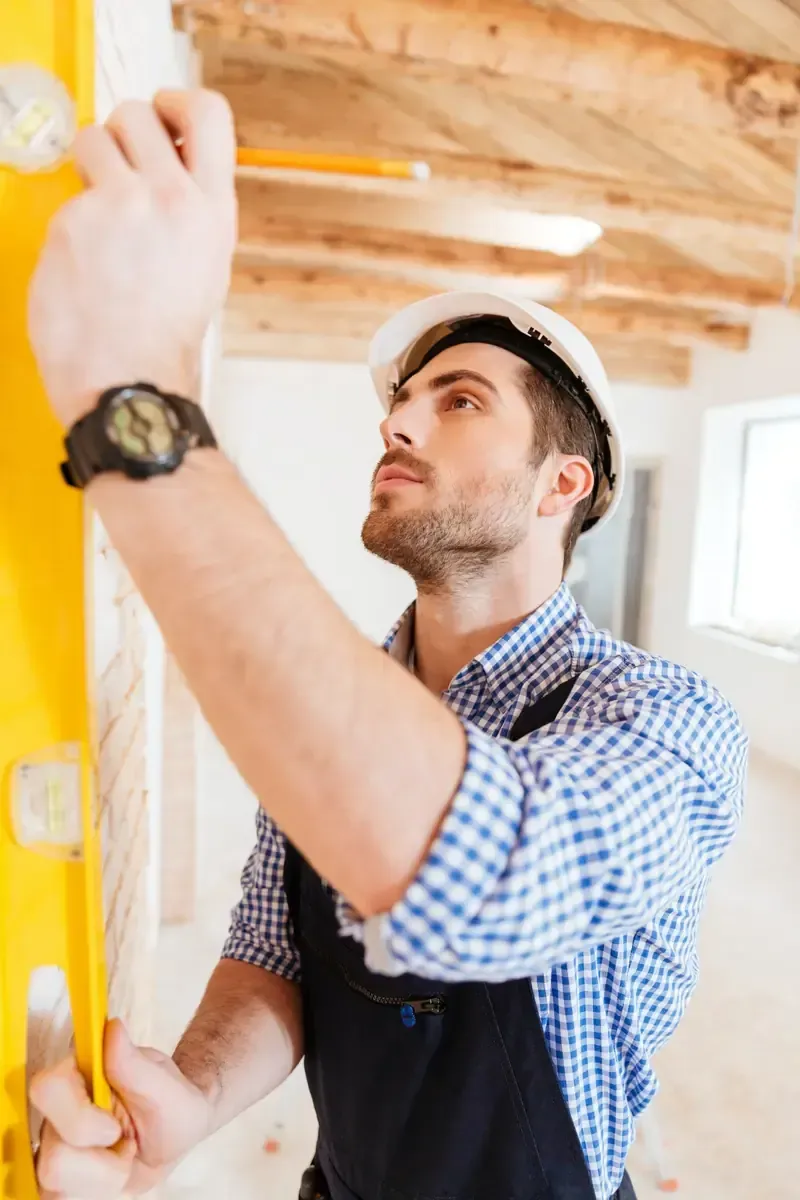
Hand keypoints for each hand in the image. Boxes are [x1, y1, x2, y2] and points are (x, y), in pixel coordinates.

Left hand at [28, 89, 237, 427]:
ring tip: (98, 211)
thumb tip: (164, 176)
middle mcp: (170, 197)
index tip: (164, 114)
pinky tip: (83, 265)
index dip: (177, 102)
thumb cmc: (164, 341)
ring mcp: (119, 205)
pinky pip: (66, 198)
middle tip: (119, 166)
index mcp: (212, 211)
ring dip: (90, 164)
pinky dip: (71, 225)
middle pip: (138, 112)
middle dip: (122, 132)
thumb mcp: (205, 269)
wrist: (129, 381)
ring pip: (93, 138)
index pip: (208, 113)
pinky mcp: (73, 222)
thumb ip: (189, 214)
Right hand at [30, 1019, 213, 1197]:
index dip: (79, 1116)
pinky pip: (62, 1196)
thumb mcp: (166, 1086)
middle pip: (52, 1151)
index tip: (115, 1128)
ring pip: (57, 1180)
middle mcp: (58, 1110)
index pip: (47, 1089)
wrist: (176, 1129)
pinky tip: (115, 1174)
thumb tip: (112, 1029)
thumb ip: (135, 1063)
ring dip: (104, 1178)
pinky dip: (98, 1190)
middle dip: (101, 1161)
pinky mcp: (61, 1178)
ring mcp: (55, 1146)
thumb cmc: (170, 1102)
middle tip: (128, 1144)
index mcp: (78, 1075)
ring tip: (124, 1157)